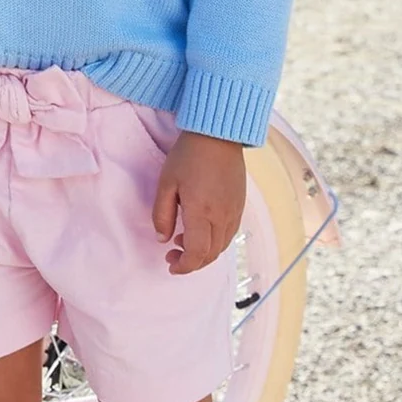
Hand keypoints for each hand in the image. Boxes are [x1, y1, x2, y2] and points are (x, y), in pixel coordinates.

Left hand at [152, 130, 245, 274]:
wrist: (218, 136)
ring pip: (222, 247)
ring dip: (203, 253)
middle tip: (172, 255)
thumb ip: (162, 214)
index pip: (197, 253)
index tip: (170, 265)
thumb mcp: (166, 183)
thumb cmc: (189, 156)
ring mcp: (234, 212)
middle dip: (191, 262)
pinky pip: (229, 234)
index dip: (184, 266)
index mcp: (201, 212)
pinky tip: (200, 231)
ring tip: (182, 241)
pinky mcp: (240, 206)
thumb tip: (162, 239)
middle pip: (211, 254)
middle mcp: (222, 216)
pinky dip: (214, 242)